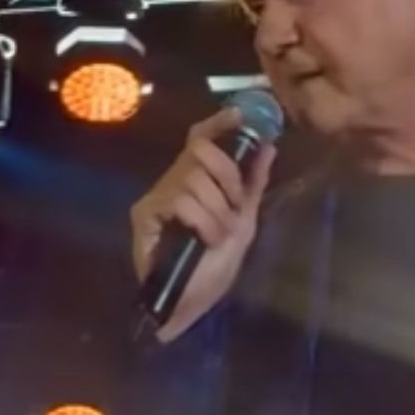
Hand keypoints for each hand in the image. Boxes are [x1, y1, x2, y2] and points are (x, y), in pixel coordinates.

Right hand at [129, 107, 276, 341]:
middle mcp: (174, 179)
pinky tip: (207, 237)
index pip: (200, 136)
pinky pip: (180, 200)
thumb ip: (254, 181)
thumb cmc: (217, 262)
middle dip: (228, 178)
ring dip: (217, 208)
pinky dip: (202, 219)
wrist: (194, 301)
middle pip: (200, 151)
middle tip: (236, 208)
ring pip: (194, 177)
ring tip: (221, 233)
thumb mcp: (244, 218)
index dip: (218, 122)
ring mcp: (158, 196)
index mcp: (197, 177)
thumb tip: (269, 145)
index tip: (241, 114)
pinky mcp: (145, 215)